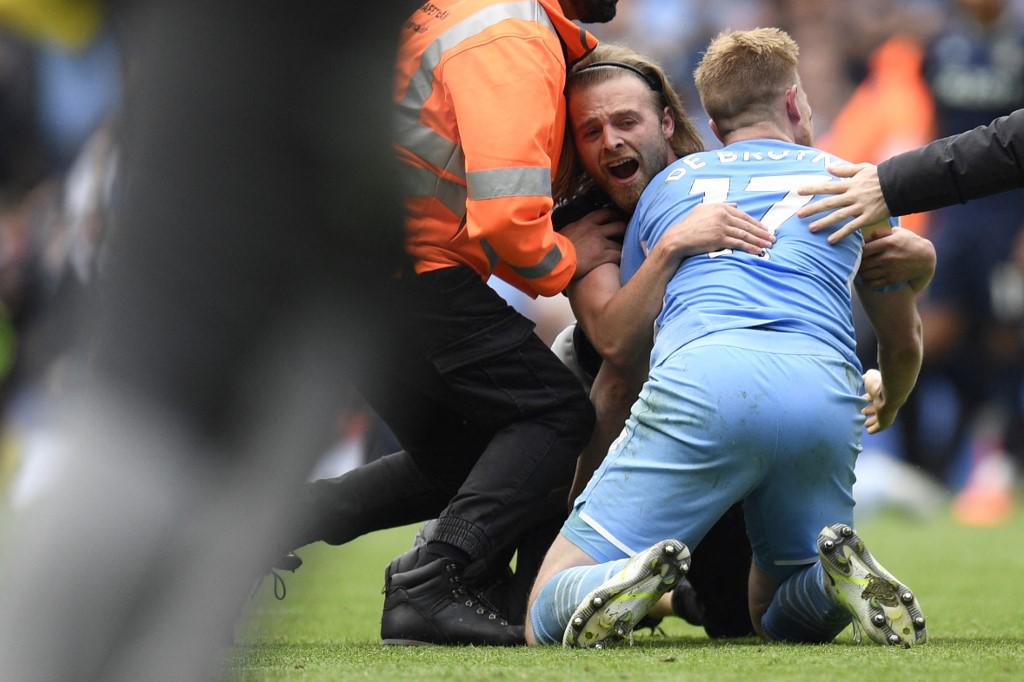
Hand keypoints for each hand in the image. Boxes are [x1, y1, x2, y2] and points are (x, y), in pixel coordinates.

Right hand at [561, 207, 625, 280]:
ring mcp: (600, 243)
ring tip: (627, 251)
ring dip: (623, 247)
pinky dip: (621, 259)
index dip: (614, 215)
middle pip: (618, 225)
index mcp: (585, 222)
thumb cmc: (555, 248)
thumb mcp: (565, 231)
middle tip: (629, 233)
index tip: (618, 218)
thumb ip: (575, 227)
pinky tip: (623, 263)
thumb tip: (574, 228)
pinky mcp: (603, 256)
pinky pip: (618, 256)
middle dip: (625, 229)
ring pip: (620, 242)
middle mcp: (596, 230)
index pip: (605, 213)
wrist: (555, 261)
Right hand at [657, 203, 772, 259]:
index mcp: (720, 207)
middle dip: (762, 232)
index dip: (756, 223)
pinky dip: (750, 247)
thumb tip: (737, 204)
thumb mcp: (703, 209)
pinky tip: (758, 251)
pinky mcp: (719, 238)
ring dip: (759, 240)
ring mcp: (721, 226)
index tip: (766, 229)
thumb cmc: (689, 225)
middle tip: (772, 238)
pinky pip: (739, 243)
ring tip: (769, 245)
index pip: (743, 215)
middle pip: (747, 225)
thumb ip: (721, 205)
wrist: (678, 238)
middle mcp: (722, 215)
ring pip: (745, 234)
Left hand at [797, 163, 890, 243]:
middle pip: (829, 203)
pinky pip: (852, 227)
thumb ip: (844, 170)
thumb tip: (828, 168)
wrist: (901, 184)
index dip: (812, 188)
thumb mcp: (862, 168)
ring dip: (823, 222)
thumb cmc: (881, 176)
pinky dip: (841, 234)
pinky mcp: (868, 217)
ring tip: (811, 229)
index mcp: (850, 184)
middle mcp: (852, 196)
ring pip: (838, 216)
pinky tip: (830, 240)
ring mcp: (860, 207)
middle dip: (813, 208)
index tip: (798, 191)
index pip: (827, 186)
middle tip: (798, 215)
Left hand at [859, 228, 935, 291]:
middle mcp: (888, 257)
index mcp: (888, 243)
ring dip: (862, 272)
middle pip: (863, 263)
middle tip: (857, 262)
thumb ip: (880, 232)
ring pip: (866, 274)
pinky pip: (873, 283)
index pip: (863, 249)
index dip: (857, 251)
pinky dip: (868, 281)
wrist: (926, 258)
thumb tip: (865, 235)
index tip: (858, 251)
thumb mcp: (898, 232)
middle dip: (858, 262)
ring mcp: (890, 269)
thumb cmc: (909, 242)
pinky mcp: (892, 279)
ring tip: (862, 269)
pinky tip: (869, 277)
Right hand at [862, 368, 896, 432]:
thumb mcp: (870, 377)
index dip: (867, 398)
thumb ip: (867, 377)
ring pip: (877, 418)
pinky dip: (873, 429)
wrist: (891, 393)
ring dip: (871, 421)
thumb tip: (863, 377)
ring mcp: (885, 413)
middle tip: (862, 412)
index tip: (861, 400)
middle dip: (869, 410)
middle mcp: (884, 403)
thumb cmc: (880, 383)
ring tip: (864, 424)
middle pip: (876, 408)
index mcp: (880, 393)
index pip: (873, 396)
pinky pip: (878, 427)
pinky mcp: (885, 422)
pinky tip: (869, 431)